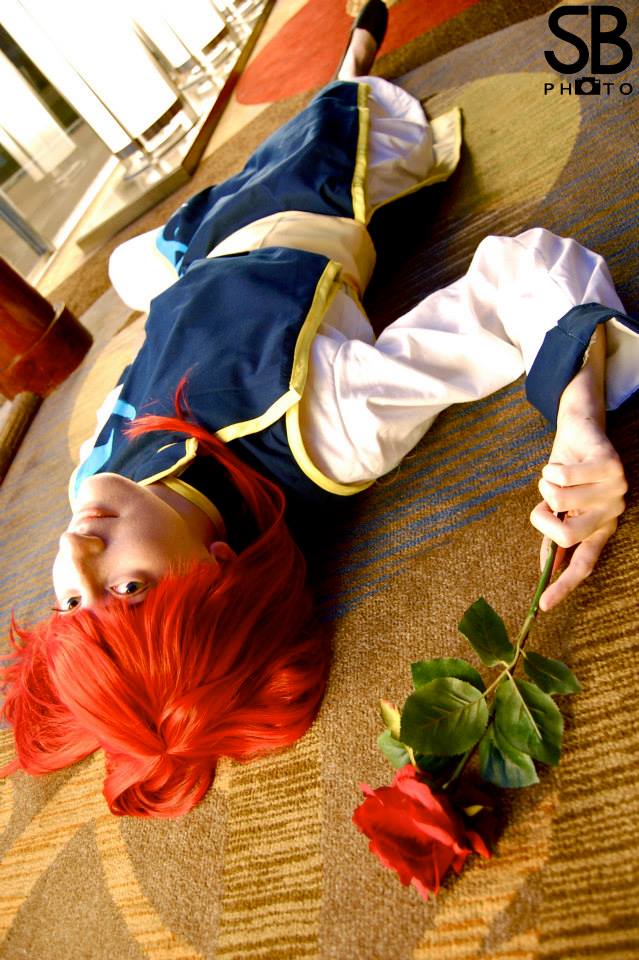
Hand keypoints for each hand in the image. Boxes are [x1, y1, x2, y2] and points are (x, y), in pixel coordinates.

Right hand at [530, 412, 626, 610]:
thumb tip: (546, 567)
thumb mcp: (558, 506)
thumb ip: (555, 534)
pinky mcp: (610, 466)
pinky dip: (549, 470)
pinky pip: (563, 477)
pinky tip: (557, 464)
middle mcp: (612, 514)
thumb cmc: (566, 470)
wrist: (581, 428)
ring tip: (554, 475)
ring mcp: (615, 490)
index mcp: (601, 528)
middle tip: (542, 506)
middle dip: (542, 519)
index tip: (543, 605)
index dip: (564, 585)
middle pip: (567, 536)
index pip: (584, 564)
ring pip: (558, 501)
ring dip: (544, 486)